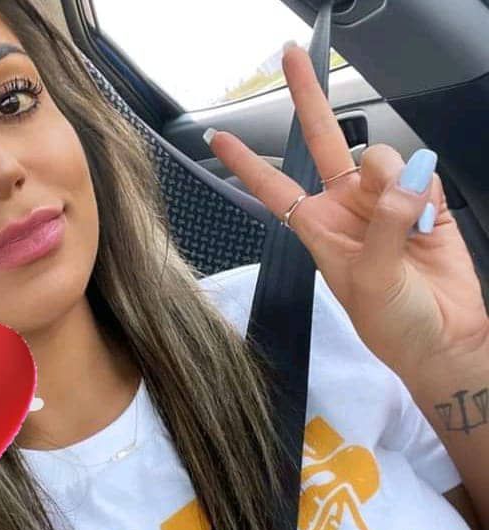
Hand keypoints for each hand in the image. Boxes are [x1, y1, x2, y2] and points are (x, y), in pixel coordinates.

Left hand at [206, 43, 488, 386]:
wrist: (443, 338)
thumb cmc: (392, 323)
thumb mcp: (370, 280)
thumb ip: (382, 224)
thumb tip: (402, 179)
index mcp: (319, 229)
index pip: (274, 188)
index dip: (247, 163)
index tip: (218, 137)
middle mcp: (347, 208)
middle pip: (323, 142)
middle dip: (308, 100)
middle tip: (293, 58)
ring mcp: (385, 202)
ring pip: (381, 156)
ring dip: (393, 177)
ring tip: (406, 220)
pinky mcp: (424, 201)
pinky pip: (423, 173)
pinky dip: (426, 191)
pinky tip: (426, 219)